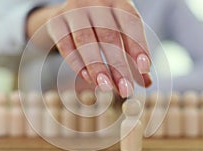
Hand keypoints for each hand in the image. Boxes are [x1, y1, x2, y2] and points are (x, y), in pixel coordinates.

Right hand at [27, 0, 151, 97]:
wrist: (71, 13)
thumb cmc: (103, 26)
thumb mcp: (121, 35)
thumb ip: (133, 57)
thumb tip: (146, 83)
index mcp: (118, 2)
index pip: (131, 23)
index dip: (138, 46)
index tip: (144, 70)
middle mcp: (96, 2)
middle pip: (109, 35)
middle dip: (119, 66)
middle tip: (126, 90)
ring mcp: (74, 10)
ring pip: (86, 40)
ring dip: (97, 67)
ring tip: (106, 88)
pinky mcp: (56, 21)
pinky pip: (66, 44)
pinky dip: (77, 63)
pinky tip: (88, 79)